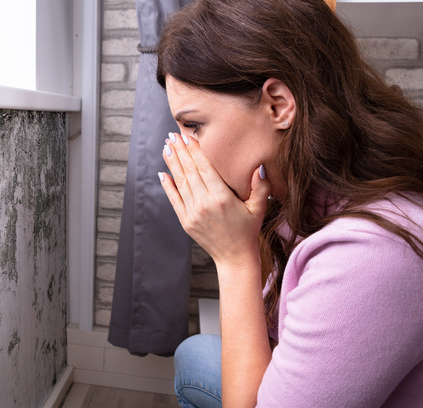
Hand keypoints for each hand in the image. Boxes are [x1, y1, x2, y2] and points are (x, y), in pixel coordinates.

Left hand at [158, 132, 270, 269]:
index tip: (187, 136)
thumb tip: (258, 166)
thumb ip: (260, 186)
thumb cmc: (248, 230)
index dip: (195, 151)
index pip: (205, 168)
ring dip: (172, 164)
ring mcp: (193, 213)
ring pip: (180, 183)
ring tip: (166, 147)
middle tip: (172, 135)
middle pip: (189, 171)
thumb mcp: (259, 207)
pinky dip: (167, 186)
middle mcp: (205, 204)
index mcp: (222, 198)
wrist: (234, 257)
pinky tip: (162, 173)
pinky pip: (174, 200)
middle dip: (180, 152)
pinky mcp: (186, 222)